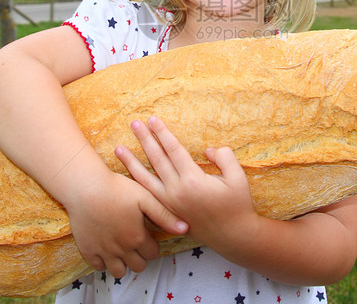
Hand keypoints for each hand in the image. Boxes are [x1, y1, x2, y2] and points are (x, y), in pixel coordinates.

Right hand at [64, 159, 188, 278]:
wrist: (86, 187)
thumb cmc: (117, 189)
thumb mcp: (145, 198)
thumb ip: (165, 215)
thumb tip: (185, 229)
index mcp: (137, 238)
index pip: (152, 254)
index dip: (152, 246)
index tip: (148, 236)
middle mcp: (122, 249)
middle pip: (138, 266)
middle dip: (140, 257)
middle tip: (136, 243)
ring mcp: (104, 252)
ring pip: (119, 272)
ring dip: (123, 264)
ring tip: (122, 249)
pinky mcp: (88, 250)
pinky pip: (98, 267)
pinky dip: (104, 262)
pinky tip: (106, 248)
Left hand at [115, 116, 258, 247]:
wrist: (232, 236)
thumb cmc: (238, 205)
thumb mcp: (238, 177)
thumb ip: (224, 157)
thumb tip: (207, 150)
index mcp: (193, 179)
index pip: (173, 150)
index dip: (163, 133)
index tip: (153, 120)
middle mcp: (177, 191)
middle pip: (156, 159)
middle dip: (145, 139)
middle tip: (134, 124)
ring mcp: (169, 203)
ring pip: (145, 178)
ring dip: (131, 162)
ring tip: (119, 148)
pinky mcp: (167, 212)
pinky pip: (147, 194)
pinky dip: (136, 183)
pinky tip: (128, 174)